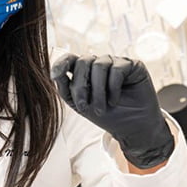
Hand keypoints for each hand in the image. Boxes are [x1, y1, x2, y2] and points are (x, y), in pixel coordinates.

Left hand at [51, 53, 174, 168]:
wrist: (132, 128)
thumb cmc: (107, 116)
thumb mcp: (81, 105)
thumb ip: (67, 88)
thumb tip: (54, 73)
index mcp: (84, 72)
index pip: (70, 59)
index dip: (61, 63)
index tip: (55, 75)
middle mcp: (99, 64)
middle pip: (83, 61)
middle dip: (81, 86)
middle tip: (85, 107)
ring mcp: (116, 62)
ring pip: (99, 65)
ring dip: (98, 91)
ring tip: (103, 109)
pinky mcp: (132, 65)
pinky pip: (117, 69)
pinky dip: (113, 87)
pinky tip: (115, 100)